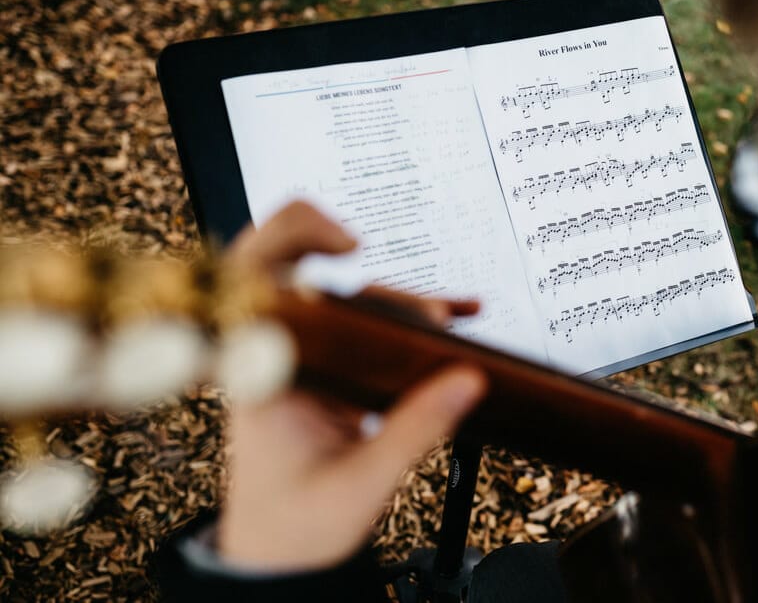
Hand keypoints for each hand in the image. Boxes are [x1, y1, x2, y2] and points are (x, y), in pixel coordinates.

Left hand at [217, 201, 486, 570]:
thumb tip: (467, 380)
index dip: (291, 238)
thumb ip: (414, 430)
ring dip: (399, 301)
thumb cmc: (295, 525)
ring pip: (344, 300)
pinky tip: (454, 314)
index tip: (348, 244)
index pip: (251, 279)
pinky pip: (368, 329)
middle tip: (376, 257)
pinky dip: (411, 319)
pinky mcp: (330, 373)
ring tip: (450, 322)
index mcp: (262, 374)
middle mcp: (277, 356)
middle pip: (296, 268)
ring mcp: (304, 361)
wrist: (278, 559)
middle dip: (338, 248)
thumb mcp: (359, 484)